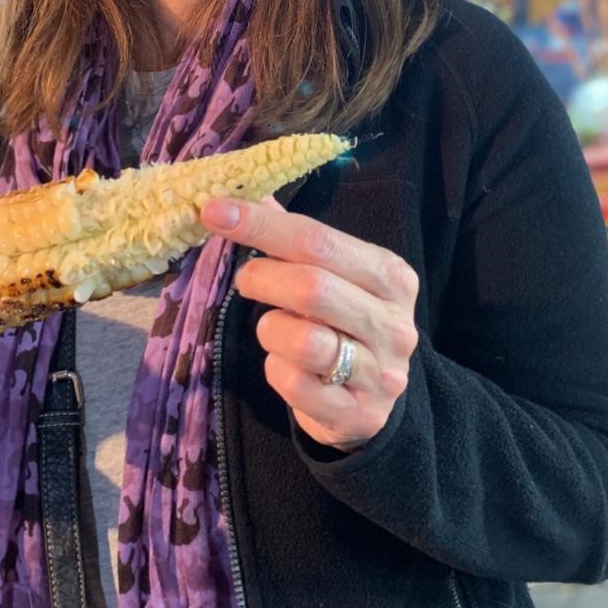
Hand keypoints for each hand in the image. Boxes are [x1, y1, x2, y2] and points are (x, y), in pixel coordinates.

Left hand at [200, 198, 418, 451]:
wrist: (372, 400)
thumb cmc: (345, 326)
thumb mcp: (336, 278)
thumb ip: (298, 239)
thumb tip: (251, 195)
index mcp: (391, 276)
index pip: (320, 239)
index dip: (262, 225)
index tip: (213, 211)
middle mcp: (394, 323)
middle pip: (314, 288)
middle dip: (264, 279)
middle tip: (246, 280)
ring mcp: (381, 372)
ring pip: (306, 341)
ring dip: (271, 330)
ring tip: (273, 328)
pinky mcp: (358, 413)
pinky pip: (298, 386)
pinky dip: (277, 371)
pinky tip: (285, 365)